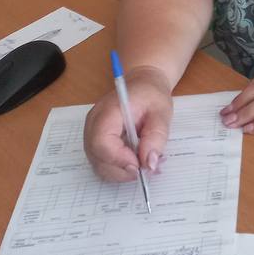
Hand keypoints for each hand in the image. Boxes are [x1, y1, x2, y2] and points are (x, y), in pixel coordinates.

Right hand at [83, 66, 172, 182]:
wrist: (142, 82)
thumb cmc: (151, 94)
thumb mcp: (162, 111)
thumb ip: (156, 136)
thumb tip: (149, 164)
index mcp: (108, 110)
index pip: (102, 142)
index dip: (119, 159)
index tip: (139, 164)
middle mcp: (93, 124)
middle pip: (97, 157)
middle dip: (122, 170)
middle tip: (145, 169)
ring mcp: (91, 134)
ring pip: (99, 165)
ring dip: (121, 172)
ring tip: (143, 164)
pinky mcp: (96, 142)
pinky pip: (102, 163)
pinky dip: (119, 169)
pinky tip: (134, 162)